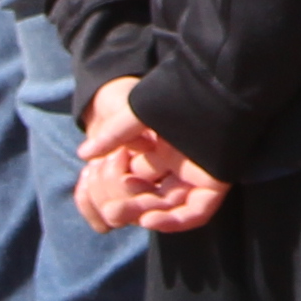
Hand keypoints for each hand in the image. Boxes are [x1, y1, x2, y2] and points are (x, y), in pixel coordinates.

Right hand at [76, 76, 224, 235]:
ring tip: (137, 217)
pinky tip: (152, 219)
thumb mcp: (139, 113)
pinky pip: (199, 210)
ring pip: (177, 208)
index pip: (141, 180)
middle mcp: (182, 163)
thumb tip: (84, 154)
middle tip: (123, 205)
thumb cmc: (179, 93)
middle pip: (158, 197)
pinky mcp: (217, 180)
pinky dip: (178, 220)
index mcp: (165, 148)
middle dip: (139, 206)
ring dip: (156, 217)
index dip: (123, 190)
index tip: (108, 188)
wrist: (216, 79)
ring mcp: (200, 172)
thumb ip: (113, 134)